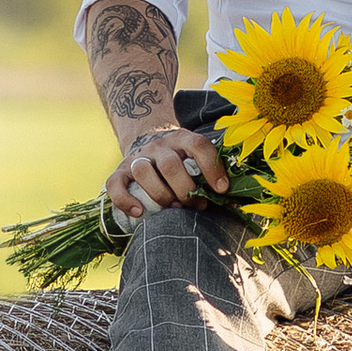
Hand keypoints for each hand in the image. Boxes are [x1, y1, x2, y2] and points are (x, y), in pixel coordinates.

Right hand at [104, 119, 231, 220]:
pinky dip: (125, 200)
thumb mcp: (196, 158)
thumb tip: (236, 201)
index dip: (212, 167)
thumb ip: (212, 175)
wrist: (146, 139)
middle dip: (185, 190)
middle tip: (196, 206)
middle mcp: (159, 145)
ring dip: (160, 195)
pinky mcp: (119, 171)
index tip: (222, 190)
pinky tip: (139, 212)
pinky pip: (115, 184)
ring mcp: (137, 157)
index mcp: (183, 139)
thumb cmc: (181, 161)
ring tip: (172, 209)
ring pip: (143, 171)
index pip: (199, 146)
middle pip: (170, 164)